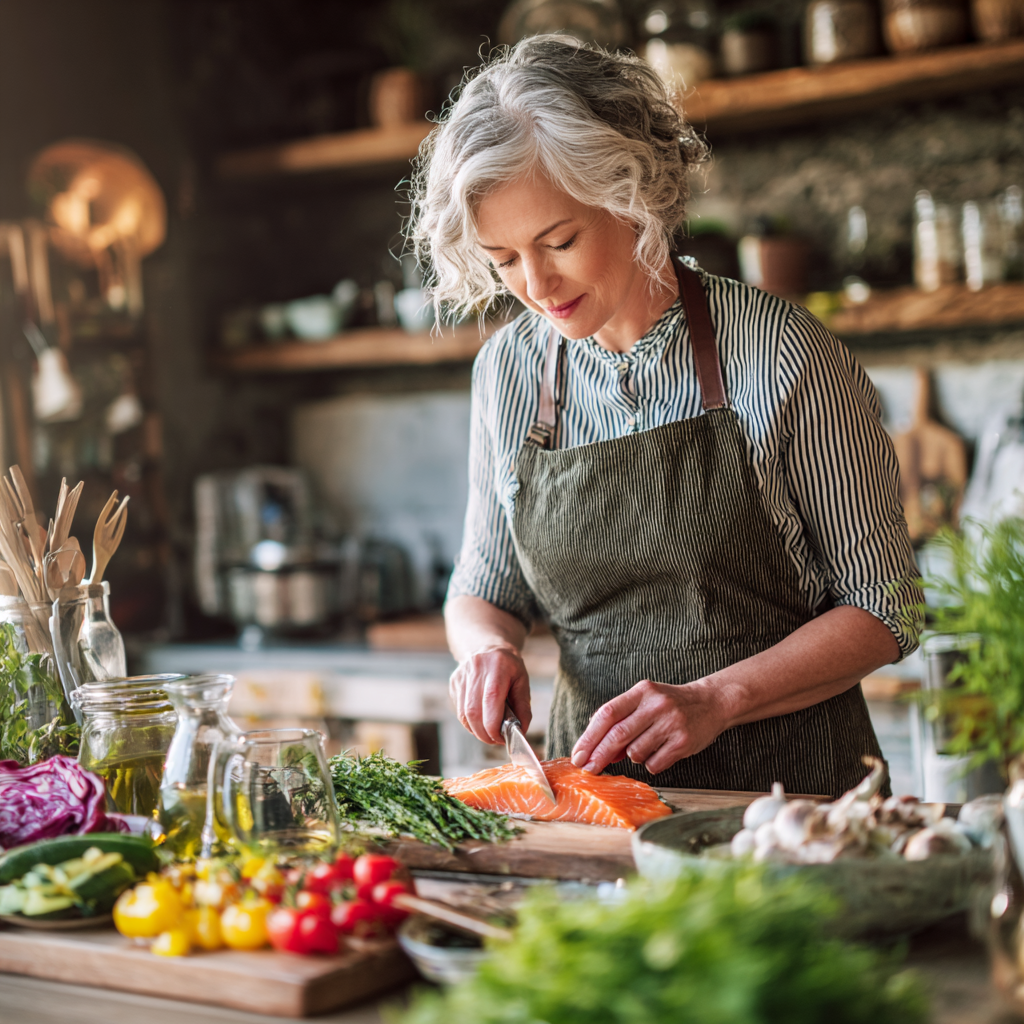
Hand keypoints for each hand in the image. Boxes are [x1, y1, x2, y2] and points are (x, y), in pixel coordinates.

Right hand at [450, 644, 530, 744]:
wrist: (487, 645)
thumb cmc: (508, 665)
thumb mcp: (522, 680)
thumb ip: (523, 706)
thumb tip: (521, 730)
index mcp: (497, 666)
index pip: (491, 700)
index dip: (494, 726)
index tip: (503, 737)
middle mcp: (476, 669)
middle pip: (474, 712)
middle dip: (485, 734)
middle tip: (497, 739)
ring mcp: (461, 676)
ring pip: (464, 714)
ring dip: (476, 731)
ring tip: (489, 732)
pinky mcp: (454, 683)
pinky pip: (460, 710)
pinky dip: (470, 722)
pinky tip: (481, 720)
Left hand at [570, 679, 725, 774]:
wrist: (710, 703)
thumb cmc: (669, 704)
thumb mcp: (643, 700)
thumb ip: (619, 719)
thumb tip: (593, 746)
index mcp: (641, 691)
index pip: (607, 714)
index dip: (589, 736)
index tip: (578, 754)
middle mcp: (655, 704)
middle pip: (618, 735)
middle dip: (598, 755)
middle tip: (588, 769)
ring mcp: (671, 723)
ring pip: (635, 753)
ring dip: (632, 757)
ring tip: (644, 747)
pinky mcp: (683, 741)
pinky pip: (654, 763)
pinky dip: (650, 764)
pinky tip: (658, 753)